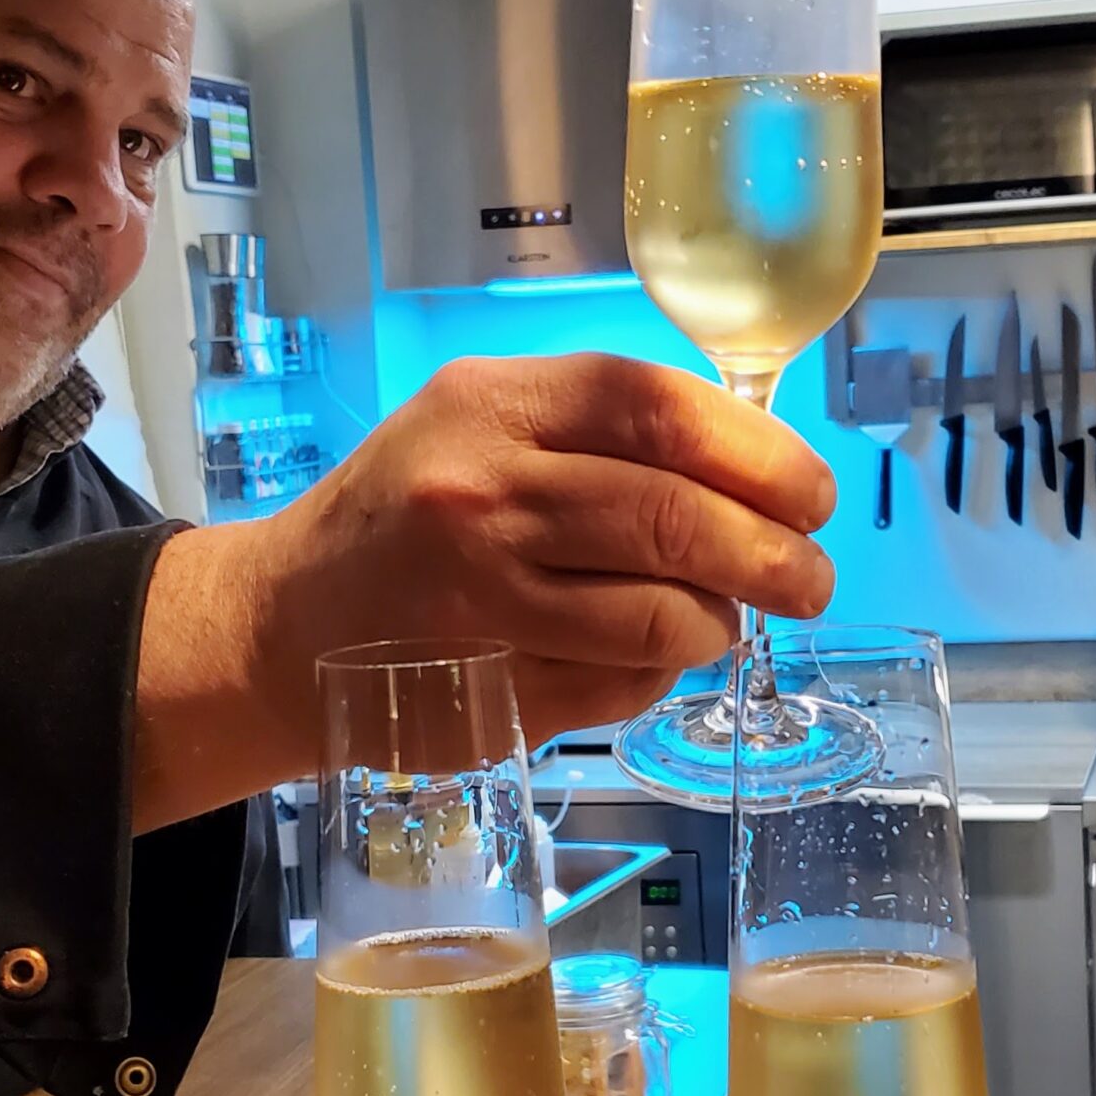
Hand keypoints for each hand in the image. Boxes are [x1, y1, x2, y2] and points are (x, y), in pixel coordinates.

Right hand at [133, 353, 834, 827]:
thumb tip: (758, 460)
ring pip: (665, 615)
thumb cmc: (406, 517)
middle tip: (809, 578)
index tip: (809, 494)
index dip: (763, 455)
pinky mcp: (492, 689)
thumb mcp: (480, 426)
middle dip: (777, 555)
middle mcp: (483, 493)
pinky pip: (625, 683)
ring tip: (722, 620)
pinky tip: (648, 657)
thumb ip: (600, 428)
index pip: (662, 410)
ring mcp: (484, 600)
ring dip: (721, 623)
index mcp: (493, 407)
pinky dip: (663, 674)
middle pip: (679, 517)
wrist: (285, 624)